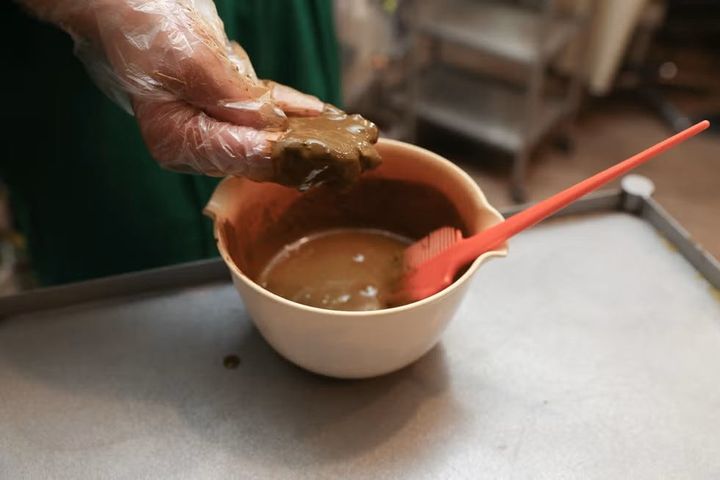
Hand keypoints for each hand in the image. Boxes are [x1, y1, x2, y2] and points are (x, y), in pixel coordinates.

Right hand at [30, 0, 325, 178]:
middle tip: (353, 160)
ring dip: (310, 136)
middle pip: (262, 155)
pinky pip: (268, 113)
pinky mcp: (226, 105)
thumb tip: (269, 124)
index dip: (286, 155)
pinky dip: (296, 112)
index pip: (242, 155)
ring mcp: (213, 124)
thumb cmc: (146, 29)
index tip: (326, 156)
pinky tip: (326, 116)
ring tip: (352, 142)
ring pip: (271, 136)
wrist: (128, 2)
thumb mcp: (189, 61)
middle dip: (308, 155)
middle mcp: (197, 141)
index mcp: (179, 141)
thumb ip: (231, 96)